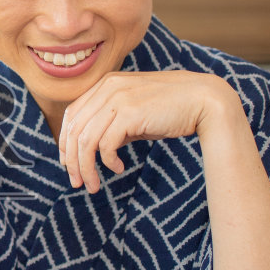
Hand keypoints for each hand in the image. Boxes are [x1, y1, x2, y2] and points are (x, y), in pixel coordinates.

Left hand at [58, 71, 240, 192]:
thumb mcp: (134, 113)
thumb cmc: (170, 109)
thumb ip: (112, 123)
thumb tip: (91, 149)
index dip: (65, 142)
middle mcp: (108, 87)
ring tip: (93, 185)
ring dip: (86, 168)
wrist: (204, 100)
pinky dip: (107, 162)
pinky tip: (119, 169)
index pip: (72, 114)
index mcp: (106, 84)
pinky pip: (105, 144)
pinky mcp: (130, 113)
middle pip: (74, 129)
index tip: (69, 165)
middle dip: (71, 161)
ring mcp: (118, 98)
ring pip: (85, 140)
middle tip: (77, 182)